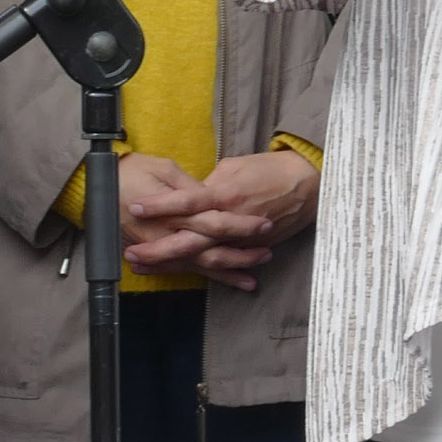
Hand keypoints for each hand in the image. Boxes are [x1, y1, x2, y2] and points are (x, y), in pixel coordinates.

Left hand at [124, 149, 321, 291]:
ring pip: (203, 258)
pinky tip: (179, 275)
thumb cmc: (271, 168)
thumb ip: (209, 185)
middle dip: (158, 249)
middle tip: (131, 253)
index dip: (160, 205)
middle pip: (189, 239)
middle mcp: (231, 219)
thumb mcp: (234, 167)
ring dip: (172, 264)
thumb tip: (189, 195)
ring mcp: (241, 239)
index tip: (136, 207)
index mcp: (225, 194)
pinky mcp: (251, 250)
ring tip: (145, 267)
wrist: (309, 183)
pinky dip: (199, 272)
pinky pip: (223, 264)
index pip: (186, 201)